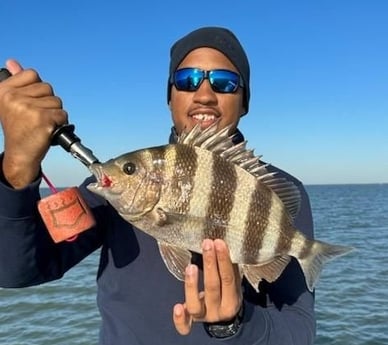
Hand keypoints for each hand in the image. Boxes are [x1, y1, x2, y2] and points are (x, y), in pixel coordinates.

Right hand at [0, 59, 67, 187]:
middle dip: (47, 102)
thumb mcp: (12, 102)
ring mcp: (28, 108)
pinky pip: (63, 114)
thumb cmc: (19, 127)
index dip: (37, 89)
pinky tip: (47, 130)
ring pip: (57, 101)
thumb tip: (12, 62)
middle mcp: (13, 97)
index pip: (33, 74)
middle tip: (35, 117)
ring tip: (41, 124)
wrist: (20, 153)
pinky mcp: (43, 119)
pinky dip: (60, 123)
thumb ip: (15, 81)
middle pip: (47, 87)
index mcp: (4, 90)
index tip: (29, 103)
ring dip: (54, 113)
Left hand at [173, 239, 242, 334]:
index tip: (218, 242)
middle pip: (213, 287)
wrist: (225, 316)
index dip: (223, 260)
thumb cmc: (227, 292)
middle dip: (210, 264)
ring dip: (192, 285)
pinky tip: (176, 307)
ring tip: (190, 266)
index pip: (228, 279)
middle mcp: (218, 310)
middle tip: (206, 244)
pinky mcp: (192, 322)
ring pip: (196, 305)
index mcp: (232, 301)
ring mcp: (204, 317)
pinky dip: (180, 319)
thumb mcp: (233, 282)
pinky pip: (185, 326)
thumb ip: (229, 268)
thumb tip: (222, 244)